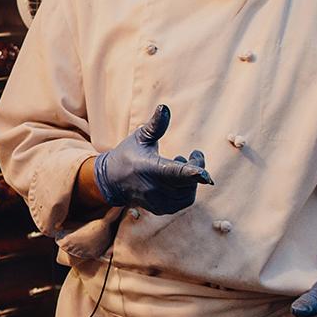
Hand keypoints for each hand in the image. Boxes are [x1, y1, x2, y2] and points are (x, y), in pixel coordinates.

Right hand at [92, 106, 211, 213]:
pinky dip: (186, 190)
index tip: (205, 173)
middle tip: (193, 155)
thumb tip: (165, 107)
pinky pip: (183, 201)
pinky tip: (179, 179)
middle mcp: (154, 189)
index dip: (192, 173)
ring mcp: (157, 202)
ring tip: (181, 166)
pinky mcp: (161, 209)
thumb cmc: (128, 155)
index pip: (175, 173)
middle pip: (187, 182)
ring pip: (188, 194)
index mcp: (150, 169)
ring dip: (191, 180)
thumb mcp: (139, 138)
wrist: (111, 181)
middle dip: (196, 168)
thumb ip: (155, 125)